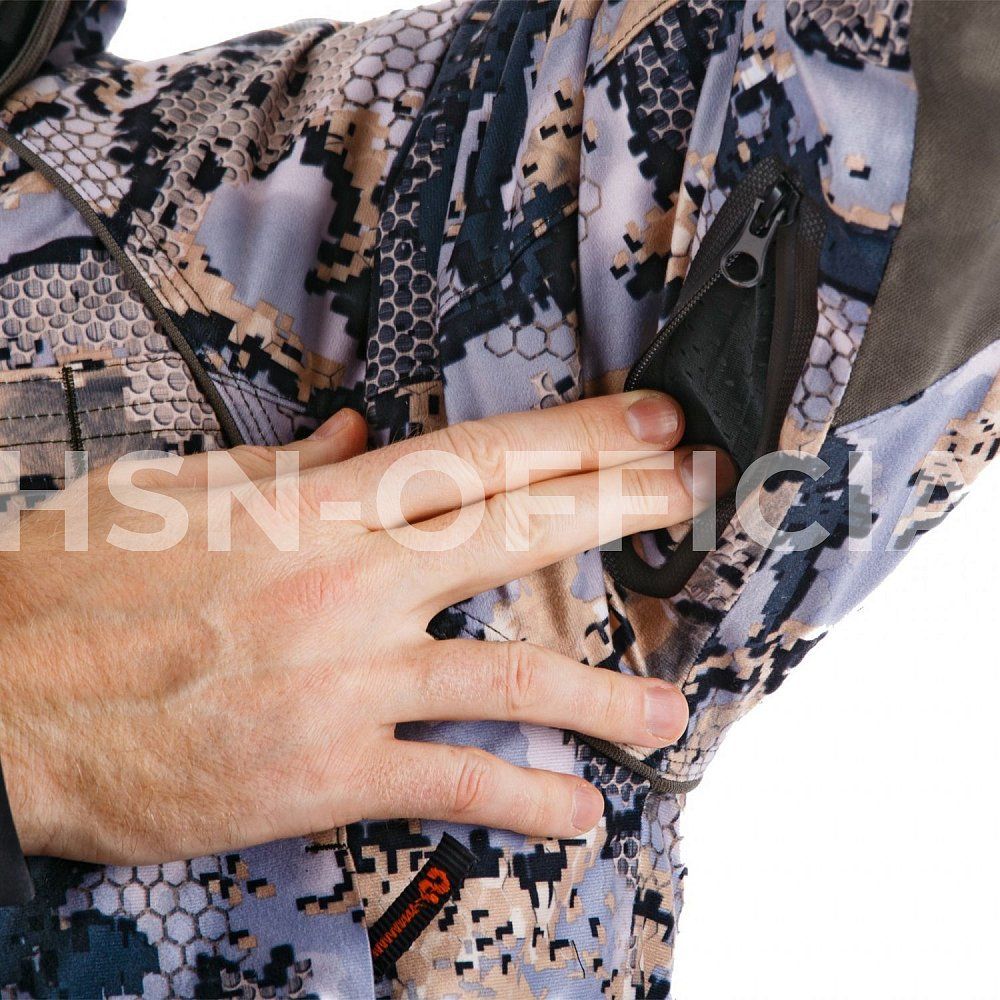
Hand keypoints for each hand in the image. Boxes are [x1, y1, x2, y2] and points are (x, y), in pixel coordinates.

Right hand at [0, 391, 731, 864]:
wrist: (1, 699)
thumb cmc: (75, 589)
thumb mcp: (175, 494)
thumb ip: (282, 467)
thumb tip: (350, 439)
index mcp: (316, 507)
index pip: (477, 454)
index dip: (576, 433)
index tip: (644, 420)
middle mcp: (348, 581)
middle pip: (517, 530)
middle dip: (622, 504)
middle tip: (696, 493)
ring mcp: (344, 676)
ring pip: (508, 673)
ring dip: (603, 691)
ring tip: (672, 708)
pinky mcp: (324, 768)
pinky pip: (448, 780)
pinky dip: (522, 798)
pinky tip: (576, 811)